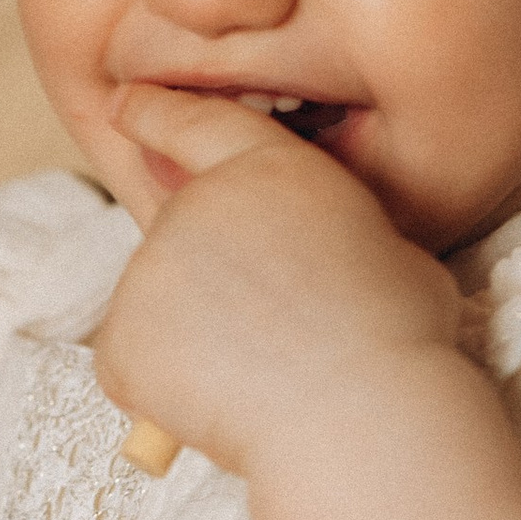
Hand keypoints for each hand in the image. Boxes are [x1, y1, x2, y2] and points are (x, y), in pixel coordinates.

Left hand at [92, 85, 456, 474]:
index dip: (157, 112)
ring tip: (264, 378)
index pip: (197, 123)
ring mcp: (150, 268)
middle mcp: (198, 202)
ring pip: (159, 306)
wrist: (361, 414)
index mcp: (270, 167)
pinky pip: (135, 365)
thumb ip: (325, 231)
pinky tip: (225, 406)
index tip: (124, 105)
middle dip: (213, 279)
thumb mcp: (386, 245)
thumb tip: (314, 256)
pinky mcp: (121, 336)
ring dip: (195, 339)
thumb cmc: (399, 338)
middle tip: (274, 337)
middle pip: (183, 234)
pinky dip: (166, 391)